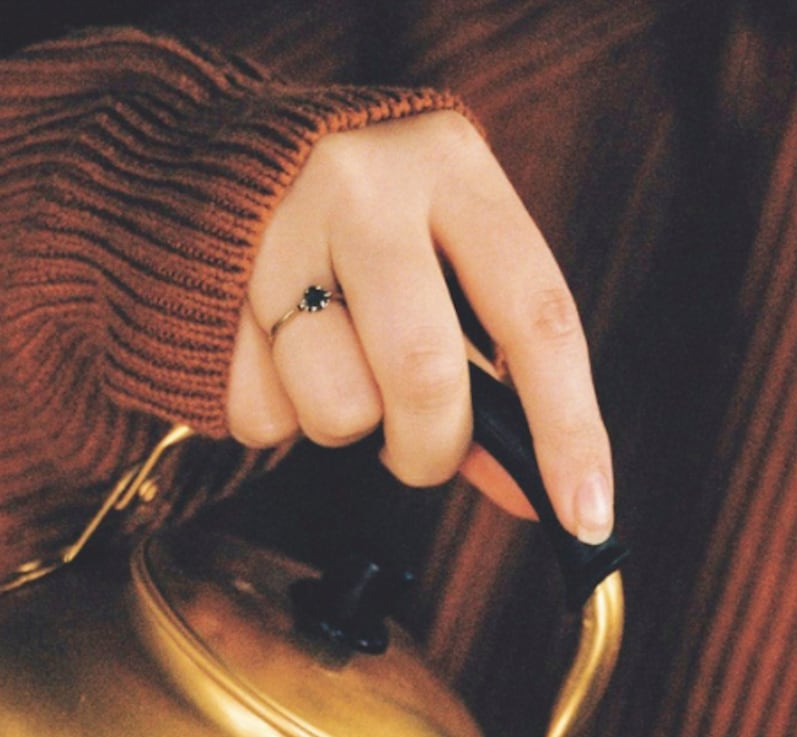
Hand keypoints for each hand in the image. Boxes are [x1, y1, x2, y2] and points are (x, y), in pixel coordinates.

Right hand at [225, 112, 612, 540]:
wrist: (208, 160)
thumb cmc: (360, 227)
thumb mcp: (441, 263)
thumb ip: (491, 379)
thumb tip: (541, 495)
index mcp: (452, 165)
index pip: (535, 314)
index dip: (569, 428)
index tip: (588, 517)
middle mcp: (366, 182)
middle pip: (425, 374)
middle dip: (430, 449)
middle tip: (417, 450)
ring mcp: (279, 227)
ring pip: (339, 407)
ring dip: (345, 430)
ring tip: (330, 371)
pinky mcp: (209, 282)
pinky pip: (261, 415)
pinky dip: (276, 417)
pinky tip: (273, 356)